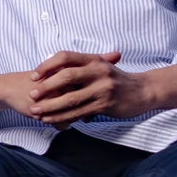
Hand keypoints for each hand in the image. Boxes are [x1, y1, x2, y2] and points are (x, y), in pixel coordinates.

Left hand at [25, 50, 154, 124]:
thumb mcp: (102, 67)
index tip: (33, 75)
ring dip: (51, 106)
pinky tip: (51, 119)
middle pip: (66, 76)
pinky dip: (63, 116)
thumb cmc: (118, 80)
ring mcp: (102, 88)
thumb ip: (81, 68)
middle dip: (46, 86)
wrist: (144, 91)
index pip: (65, 57)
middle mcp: (98, 71)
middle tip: (31, 94)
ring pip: (71, 97)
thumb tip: (55, 70)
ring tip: (36, 111)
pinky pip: (79, 112)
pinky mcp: (105, 104)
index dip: (47, 65)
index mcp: (94, 59)